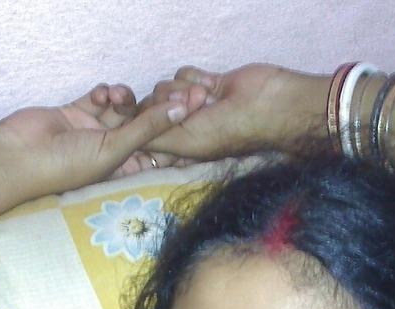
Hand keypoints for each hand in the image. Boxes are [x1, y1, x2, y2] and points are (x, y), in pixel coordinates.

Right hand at [0, 82, 196, 198]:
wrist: (20, 156)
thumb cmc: (68, 166)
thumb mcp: (115, 150)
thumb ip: (149, 128)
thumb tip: (182, 109)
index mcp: (127, 169)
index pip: (161, 148)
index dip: (179, 129)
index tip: (198, 107)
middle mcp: (114, 151)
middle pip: (146, 125)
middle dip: (160, 107)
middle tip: (180, 89)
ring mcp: (96, 132)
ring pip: (123, 108)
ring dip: (124, 98)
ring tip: (115, 96)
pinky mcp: (78, 114)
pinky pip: (99, 99)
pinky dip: (103, 93)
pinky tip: (99, 95)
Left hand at [137, 63, 330, 164]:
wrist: (267, 105)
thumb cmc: (228, 132)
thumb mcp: (186, 141)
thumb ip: (154, 136)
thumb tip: (127, 134)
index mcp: (176, 149)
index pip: (143, 135)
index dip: (139, 123)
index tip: (139, 117)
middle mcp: (181, 128)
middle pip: (150, 107)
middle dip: (167, 102)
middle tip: (191, 106)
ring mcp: (192, 106)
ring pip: (165, 87)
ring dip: (182, 89)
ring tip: (205, 98)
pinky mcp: (203, 84)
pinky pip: (183, 73)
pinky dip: (195, 77)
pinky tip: (213, 86)